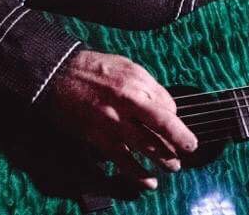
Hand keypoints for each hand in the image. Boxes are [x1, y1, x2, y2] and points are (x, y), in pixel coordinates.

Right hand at [45, 49, 197, 189]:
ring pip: (145, 145)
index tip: (174, 122)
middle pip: (162, 125)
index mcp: (137, 83)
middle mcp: (127, 102)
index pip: (167, 105)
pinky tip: (148, 181)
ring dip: (163, 158)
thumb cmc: (95, 69)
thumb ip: (148, 87)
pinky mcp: (97, 136)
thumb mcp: (128, 67)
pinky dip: (136, 172)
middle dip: (180, 140)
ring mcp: (112, 121)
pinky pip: (121, 159)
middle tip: (190, 149)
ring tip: (174, 166)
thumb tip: (166, 107)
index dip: (174, 116)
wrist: (57, 75)